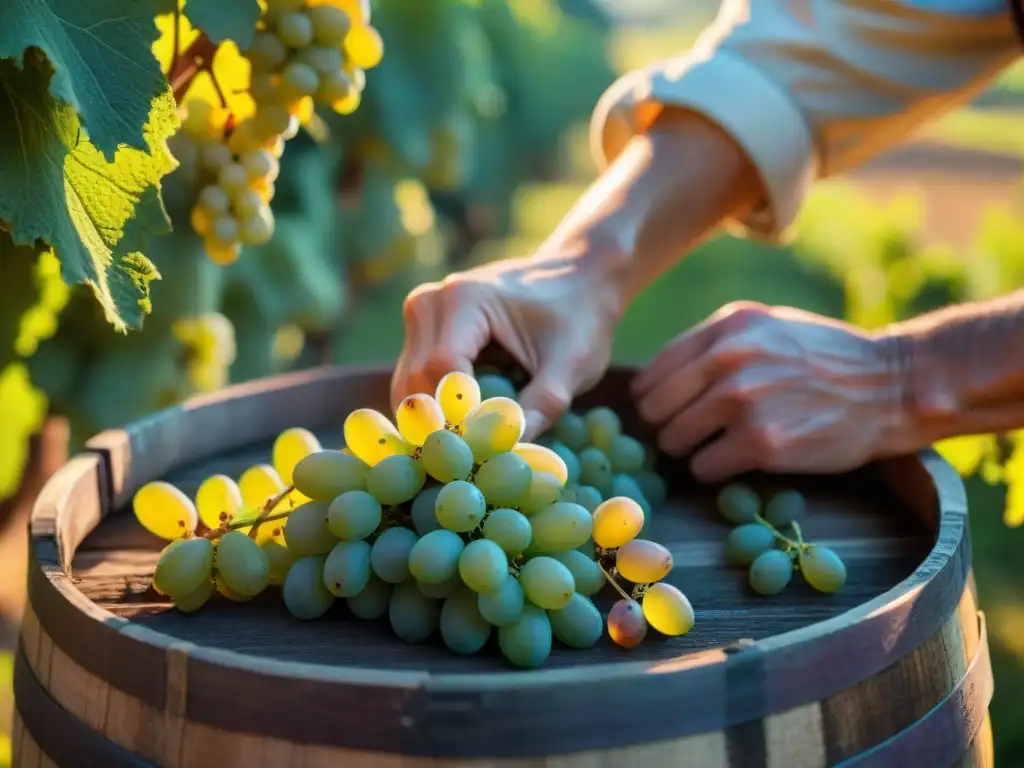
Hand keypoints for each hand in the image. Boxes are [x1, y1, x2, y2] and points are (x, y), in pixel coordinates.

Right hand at [392, 246, 624, 439]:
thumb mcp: (571, 366)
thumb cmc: (578, 319)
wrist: (576, 279)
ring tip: (474, 445)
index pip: (442, 371)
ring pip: (408, 384)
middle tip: (480, 458)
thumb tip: (511, 455)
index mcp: (464, 299)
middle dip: (444, 423)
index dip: (459, 416)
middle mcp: (431, 300)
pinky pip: (414, 379)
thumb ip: (542, 407)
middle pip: (417, 381)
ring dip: (436, 419)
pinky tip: (466, 426)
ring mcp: (421, 312)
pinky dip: (435, 406)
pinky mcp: (422, 328)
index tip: (487, 448)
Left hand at [631, 301, 909, 481]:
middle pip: (655, 408)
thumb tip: (658, 380)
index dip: (654, 398)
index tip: (667, 412)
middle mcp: (729, 358)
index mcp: (727, 326)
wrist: (889, 386)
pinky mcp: (761, 443)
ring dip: (690, 451)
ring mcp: (743, 401)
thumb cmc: (824, 359)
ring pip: (674, 440)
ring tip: (716, 447)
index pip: (654, 371)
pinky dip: (714, 471)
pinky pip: (704, 468)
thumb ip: (715, 344)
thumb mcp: (767, 327)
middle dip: (668, 426)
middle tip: (690, 436)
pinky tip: (737, 461)